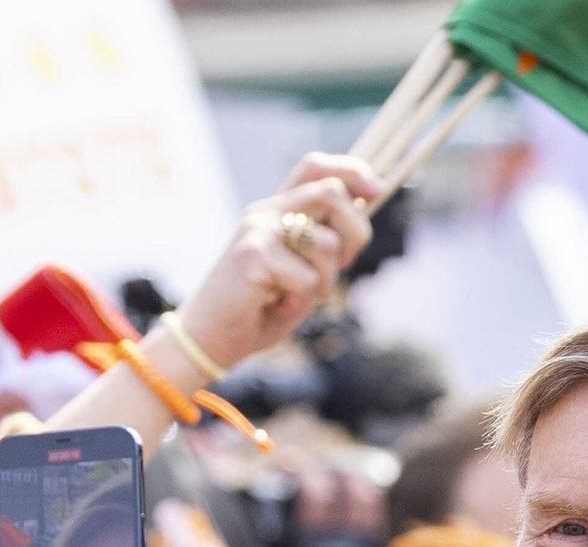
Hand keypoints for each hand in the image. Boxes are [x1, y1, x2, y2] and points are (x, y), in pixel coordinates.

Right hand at [175, 154, 380, 373]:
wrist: (210, 338)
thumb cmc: (259, 310)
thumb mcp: (301, 273)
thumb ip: (324, 244)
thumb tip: (364, 212)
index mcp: (277, 210)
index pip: (315, 166)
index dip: (351, 170)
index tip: (377, 190)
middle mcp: (266, 212)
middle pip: (332, 193)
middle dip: (355, 232)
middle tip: (343, 265)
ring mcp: (258, 230)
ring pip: (326, 244)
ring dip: (324, 281)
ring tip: (294, 296)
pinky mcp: (253, 256)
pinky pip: (307, 279)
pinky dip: (299, 303)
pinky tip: (276, 307)